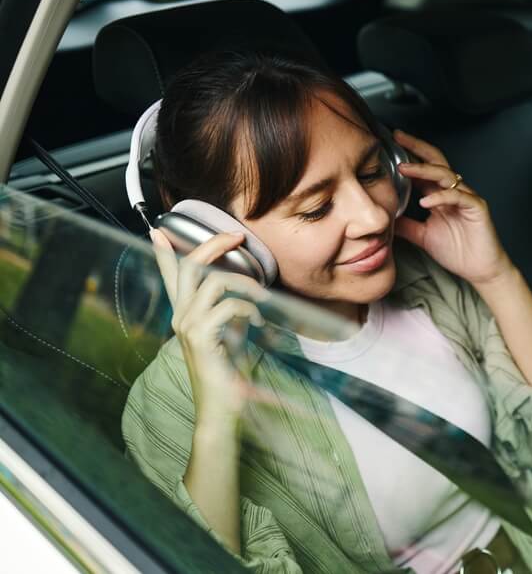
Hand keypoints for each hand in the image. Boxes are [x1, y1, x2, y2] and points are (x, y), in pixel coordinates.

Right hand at [150, 230, 269, 425]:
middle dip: (214, 244)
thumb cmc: (228, 374)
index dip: (164, 253)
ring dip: (246, 283)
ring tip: (262, 296)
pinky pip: (228, 306)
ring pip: (215, 282)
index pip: (171, 277)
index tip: (159, 230)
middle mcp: (181, 317)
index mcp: (185, 315)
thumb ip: (231, 311)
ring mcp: (188, 326)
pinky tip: (257, 322)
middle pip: (191, 266)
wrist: (222, 410)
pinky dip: (249, 309)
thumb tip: (245, 291)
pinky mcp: (201, 338)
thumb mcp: (231, 334)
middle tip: (237, 237)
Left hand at [392, 130, 513, 285]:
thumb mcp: (423, 236)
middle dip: (416, 147)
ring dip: (424, 170)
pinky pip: (458, 196)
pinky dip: (441, 197)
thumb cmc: (457, 252)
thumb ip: (406, 224)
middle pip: (436, 161)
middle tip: (398, 137)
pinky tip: (426, 202)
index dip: (409, 155)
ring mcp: (467, 197)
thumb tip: (386, 217)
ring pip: (445, 175)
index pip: (424, 169)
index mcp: (441, 195)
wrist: (480, 270)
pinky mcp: (477, 208)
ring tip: (405, 169)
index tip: (391, 144)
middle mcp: (454, 191)